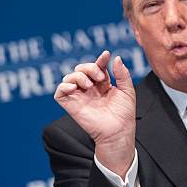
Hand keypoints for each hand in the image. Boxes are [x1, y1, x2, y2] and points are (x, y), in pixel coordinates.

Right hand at [54, 50, 135, 177]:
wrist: (118, 132)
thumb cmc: (124, 114)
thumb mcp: (127, 90)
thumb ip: (122, 74)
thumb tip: (117, 58)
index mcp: (102, 84)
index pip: (97, 66)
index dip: (100, 59)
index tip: (106, 55)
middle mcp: (89, 89)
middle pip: (81, 68)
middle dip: (90, 67)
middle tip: (100, 77)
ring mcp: (79, 96)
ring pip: (69, 76)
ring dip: (79, 75)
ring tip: (90, 85)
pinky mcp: (71, 105)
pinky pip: (59, 92)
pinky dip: (64, 85)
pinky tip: (75, 87)